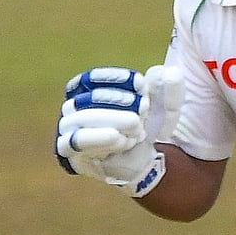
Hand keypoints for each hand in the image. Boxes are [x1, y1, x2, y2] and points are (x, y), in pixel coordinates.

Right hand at [56, 66, 184, 196]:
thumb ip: (166, 91)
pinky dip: (98, 138)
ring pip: (81, 118)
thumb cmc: (144, 129)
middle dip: (117, 101)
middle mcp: (74, 106)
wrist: (140, 162)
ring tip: (137, 127)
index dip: (115, 79)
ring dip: (112, 120)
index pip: (93, 78)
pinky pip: (74, 142)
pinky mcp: (68, 149)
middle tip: (144, 108)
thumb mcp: (162, 110)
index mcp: (90, 90)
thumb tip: (167, 72)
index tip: (140, 84)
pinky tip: (120, 139)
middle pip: (87, 97)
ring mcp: (68, 127)